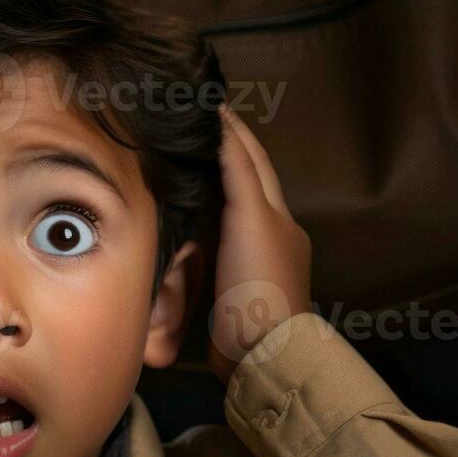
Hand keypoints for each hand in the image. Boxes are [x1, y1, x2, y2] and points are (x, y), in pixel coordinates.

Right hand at [207, 105, 311, 384]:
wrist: (261, 351)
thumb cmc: (258, 279)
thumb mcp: (252, 217)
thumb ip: (239, 172)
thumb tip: (223, 126)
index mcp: (277, 212)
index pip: (254, 159)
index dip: (234, 131)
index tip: (209, 105)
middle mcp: (268, 232)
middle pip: (245, 183)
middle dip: (224, 155)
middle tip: (191, 132)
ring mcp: (250, 261)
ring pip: (229, 213)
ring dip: (209, 189)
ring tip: (180, 167)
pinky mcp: (231, 287)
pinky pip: (213, 243)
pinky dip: (199, 223)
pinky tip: (181, 222)